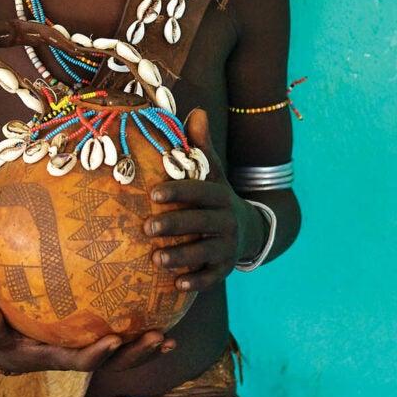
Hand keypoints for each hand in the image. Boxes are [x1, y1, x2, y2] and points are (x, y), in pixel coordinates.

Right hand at [0, 302, 175, 375]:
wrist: (13, 349)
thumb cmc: (3, 338)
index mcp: (60, 358)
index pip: (84, 361)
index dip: (100, 354)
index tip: (114, 341)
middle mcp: (81, 357)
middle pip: (116, 364)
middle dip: (138, 354)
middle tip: (160, 337)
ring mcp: (92, 351)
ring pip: (126, 356)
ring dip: (148, 349)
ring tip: (171, 338)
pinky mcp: (99, 339)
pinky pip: (125, 340)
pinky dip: (143, 335)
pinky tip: (166, 319)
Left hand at [143, 108, 255, 290]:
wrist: (249, 228)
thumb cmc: (216, 195)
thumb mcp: (212, 169)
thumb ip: (201, 144)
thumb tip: (196, 110)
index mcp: (220, 195)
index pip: (200, 191)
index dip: (179, 191)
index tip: (153, 192)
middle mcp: (227, 221)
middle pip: (201, 223)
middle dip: (175, 225)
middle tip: (146, 227)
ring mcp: (228, 246)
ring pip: (206, 252)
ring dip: (182, 257)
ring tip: (156, 259)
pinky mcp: (226, 268)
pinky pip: (213, 277)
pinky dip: (196, 282)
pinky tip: (176, 286)